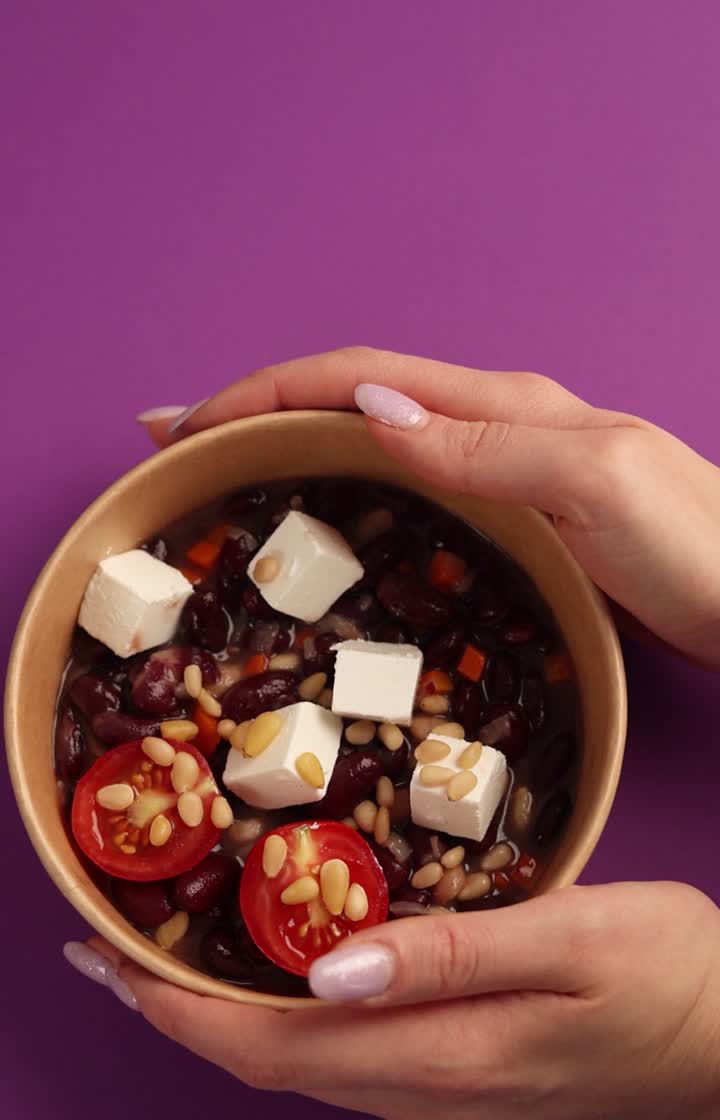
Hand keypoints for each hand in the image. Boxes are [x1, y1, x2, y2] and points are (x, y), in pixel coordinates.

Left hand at [77, 880, 719, 1119]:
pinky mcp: (467, 1089)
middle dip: (180, 1012)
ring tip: (176, 950)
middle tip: (116, 944)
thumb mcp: (572, 936)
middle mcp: (428, 1098)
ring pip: (306, 1067)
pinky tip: (284, 971)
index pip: (272, 1049)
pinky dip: (290, 1020)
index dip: (177, 1011)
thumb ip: (451, 954)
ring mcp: (446, 1103)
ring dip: (229, 1017)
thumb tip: (328, 970)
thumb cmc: (668, 972)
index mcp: (444, 1058)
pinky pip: (348, 1060)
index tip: (106, 960)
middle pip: (272, 1065)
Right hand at [140, 347, 719, 665]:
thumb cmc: (695, 543)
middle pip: (352, 399)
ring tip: (231, 478)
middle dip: (259, 412)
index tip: (185, 422)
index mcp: (500, 405)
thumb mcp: (593, 479)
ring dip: (295, 447)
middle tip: (183, 446)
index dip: (263, 392)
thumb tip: (368, 409)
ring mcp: (504, 473)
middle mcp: (494, 427)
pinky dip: (346, 492)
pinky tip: (329, 522)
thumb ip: (486, 444)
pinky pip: (408, 491)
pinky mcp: (515, 520)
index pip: (355, 378)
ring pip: (374, 442)